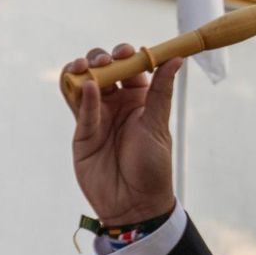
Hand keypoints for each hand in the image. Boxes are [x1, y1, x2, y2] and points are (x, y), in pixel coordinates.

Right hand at [62, 43, 182, 225]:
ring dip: (82, 69)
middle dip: (102, 59)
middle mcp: (117, 104)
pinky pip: (78, 107)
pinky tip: (85, 86)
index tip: (128, 51)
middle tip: (106, 60)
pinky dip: (79, 93)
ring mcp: (97, 116)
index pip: (132, 67)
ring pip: (85, 83)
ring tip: (85, 65)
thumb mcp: (157, 125)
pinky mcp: (82, 132)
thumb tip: (177, 58)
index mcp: (140, 99)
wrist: (134, 204)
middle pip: (105, 70)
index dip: (128, 55)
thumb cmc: (152, 166)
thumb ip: (160, 92)